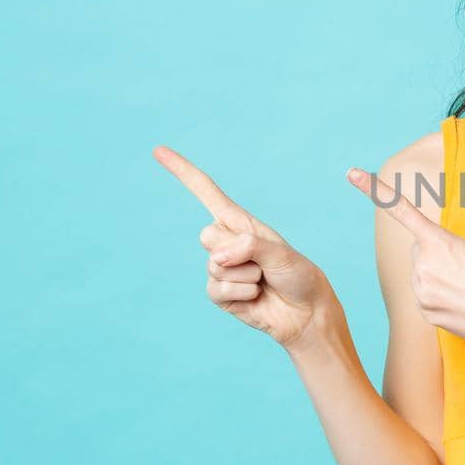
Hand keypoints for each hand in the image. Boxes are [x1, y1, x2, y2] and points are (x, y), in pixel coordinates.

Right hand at [154, 144, 340, 350]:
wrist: (306, 313)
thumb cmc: (298, 276)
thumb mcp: (280, 253)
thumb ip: (249, 246)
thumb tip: (218, 256)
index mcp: (241, 223)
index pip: (207, 193)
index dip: (183, 172)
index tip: (158, 150)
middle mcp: (228, 243)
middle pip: (207, 235)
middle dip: (237, 250)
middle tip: (263, 263)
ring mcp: (221, 269)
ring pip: (215, 265)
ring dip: (246, 275)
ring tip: (264, 281)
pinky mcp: (220, 294)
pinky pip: (217, 289)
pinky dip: (242, 294)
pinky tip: (256, 297)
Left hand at [346, 166, 464, 354]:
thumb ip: (452, 254)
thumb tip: (440, 273)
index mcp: (440, 240)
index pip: (401, 210)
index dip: (374, 189)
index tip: (351, 173)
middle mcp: (424, 265)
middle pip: (421, 255)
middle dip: (439, 259)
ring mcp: (423, 292)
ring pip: (423, 278)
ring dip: (441, 281)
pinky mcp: (428, 314)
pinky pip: (428, 301)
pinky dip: (444, 301)